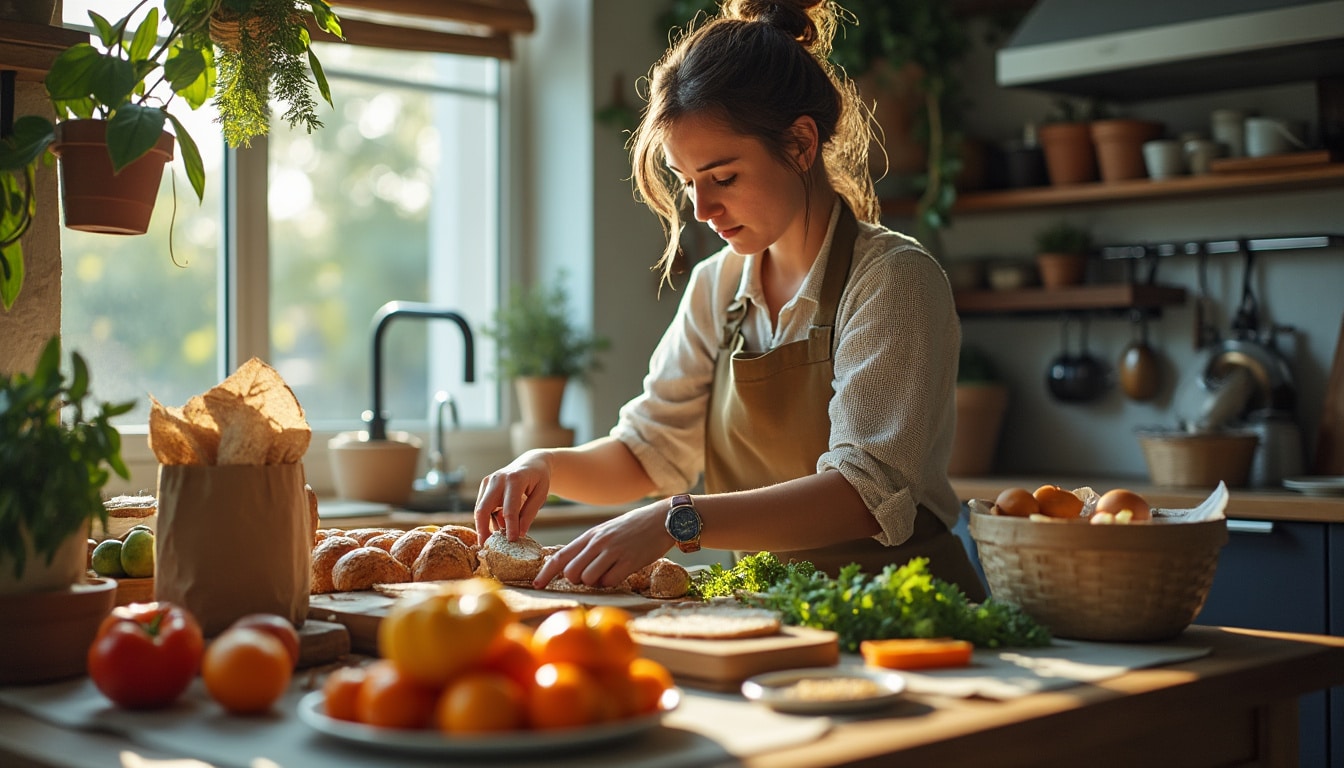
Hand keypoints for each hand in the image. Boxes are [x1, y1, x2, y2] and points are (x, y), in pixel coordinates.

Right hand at [474, 450, 551, 539]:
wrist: (531, 463)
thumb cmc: (538, 479)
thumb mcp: (541, 495)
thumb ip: (529, 514)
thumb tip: (519, 533)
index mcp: (514, 479)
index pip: (509, 510)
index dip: (510, 528)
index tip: (512, 541)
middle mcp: (497, 479)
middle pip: (483, 509)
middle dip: (484, 530)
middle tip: (487, 547)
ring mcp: (487, 481)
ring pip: (480, 510)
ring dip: (486, 525)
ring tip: (498, 537)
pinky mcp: (484, 486)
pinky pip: (482, 507)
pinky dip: (489, 518)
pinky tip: (499, 525)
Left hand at [532, 500, 671, 588]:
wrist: (663, 519)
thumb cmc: (634, 527)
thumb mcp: (607, 531)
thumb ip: (590, 547)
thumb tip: (573, 568)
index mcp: (590, 535)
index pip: (560, 556)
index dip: (546, 572)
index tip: (537, 584)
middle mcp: (598, 543)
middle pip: (571, 572)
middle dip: (577, 580)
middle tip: (592, 574)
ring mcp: (613, 552)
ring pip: (588, 579)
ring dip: (595, 582)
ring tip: (609, 570)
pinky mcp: (629, 561)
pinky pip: (609, 582)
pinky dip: (612, 582)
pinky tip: (622, 571)